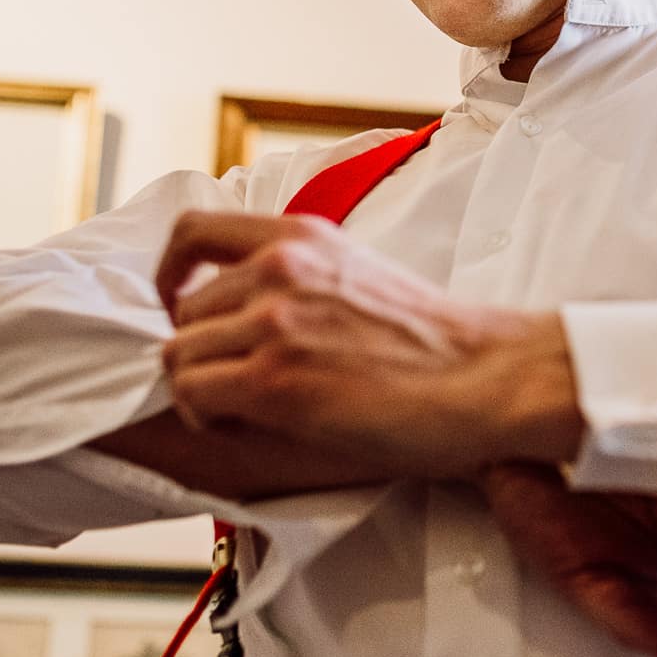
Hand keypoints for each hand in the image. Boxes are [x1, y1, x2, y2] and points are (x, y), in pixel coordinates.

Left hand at [155, 212, 582, 477]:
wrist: (487, 377)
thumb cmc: (435, 343)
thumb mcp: (359, 273)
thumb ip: (301, 274)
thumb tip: (243, 303)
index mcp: (301, 233)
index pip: (192, 231)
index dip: (170, 275)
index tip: (179, 307)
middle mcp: (280, 265)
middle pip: (183, 311)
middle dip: (199, 351)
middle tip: (234, 383)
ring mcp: (274, 320)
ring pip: (178, 355)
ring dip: (201, 389)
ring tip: (244, 409)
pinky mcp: (274, 377)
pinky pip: (193, 395)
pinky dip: (206, 416)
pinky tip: (246, 425)